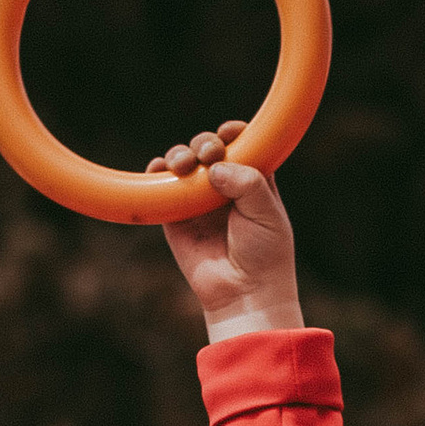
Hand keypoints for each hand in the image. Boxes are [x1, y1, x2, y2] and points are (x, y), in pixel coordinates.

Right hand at [149, 121, 304, 337]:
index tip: (229, 133)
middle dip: (205, 143)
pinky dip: (157, 172)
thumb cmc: (265, 254)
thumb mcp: (267, 213)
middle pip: (209, 148)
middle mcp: (224, 185)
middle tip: (210, 155)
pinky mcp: (175, 215)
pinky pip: (161, 185)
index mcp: (253, 179)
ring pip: (183, 161)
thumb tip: (214, 166)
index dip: (233, 133)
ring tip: (185, 166)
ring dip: (180, 154)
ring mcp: (198, 199)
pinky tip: (160, 169)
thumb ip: (248, 182)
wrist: (244, 293)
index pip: (241, 144)